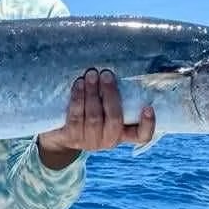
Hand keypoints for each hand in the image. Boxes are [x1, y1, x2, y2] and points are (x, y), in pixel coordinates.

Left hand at [39, 68, 154, 152]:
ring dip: (92, 93)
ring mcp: (90, 141)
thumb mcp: (105, 108)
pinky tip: (78, 84)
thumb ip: (116, 96)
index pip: (142, 135)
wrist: (60, 132)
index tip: (148, 107)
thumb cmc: (89, 113)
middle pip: (114, 119)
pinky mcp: (72, 138)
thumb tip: (123, 67)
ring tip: (91, 74)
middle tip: (106, 74)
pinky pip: (76, 117)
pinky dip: (78, 98)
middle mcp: (109, 140)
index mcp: (123, 134)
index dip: (148, 124)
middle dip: (110, 94)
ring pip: (94, 117)